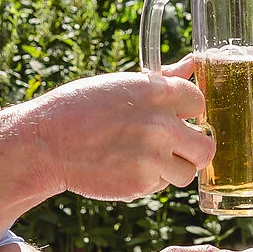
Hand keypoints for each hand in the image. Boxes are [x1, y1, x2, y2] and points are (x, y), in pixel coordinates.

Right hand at [24, 64, 213, 200]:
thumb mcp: (122, 85)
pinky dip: (148, 181)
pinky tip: (124, 167)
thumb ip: (163, 81)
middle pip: (206, 146)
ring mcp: (152, 157)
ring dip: (171, 169)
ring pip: (187, 173)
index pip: (199, 103)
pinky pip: (160, 186)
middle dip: (193, 149)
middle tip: (175, 148)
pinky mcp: (140, 183)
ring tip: (144, 159)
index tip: (176, 117)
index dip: (188, 112)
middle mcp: (160, 124)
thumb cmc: (80, 108)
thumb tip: (192, 65)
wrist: (46, 143)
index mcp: (157, 92)